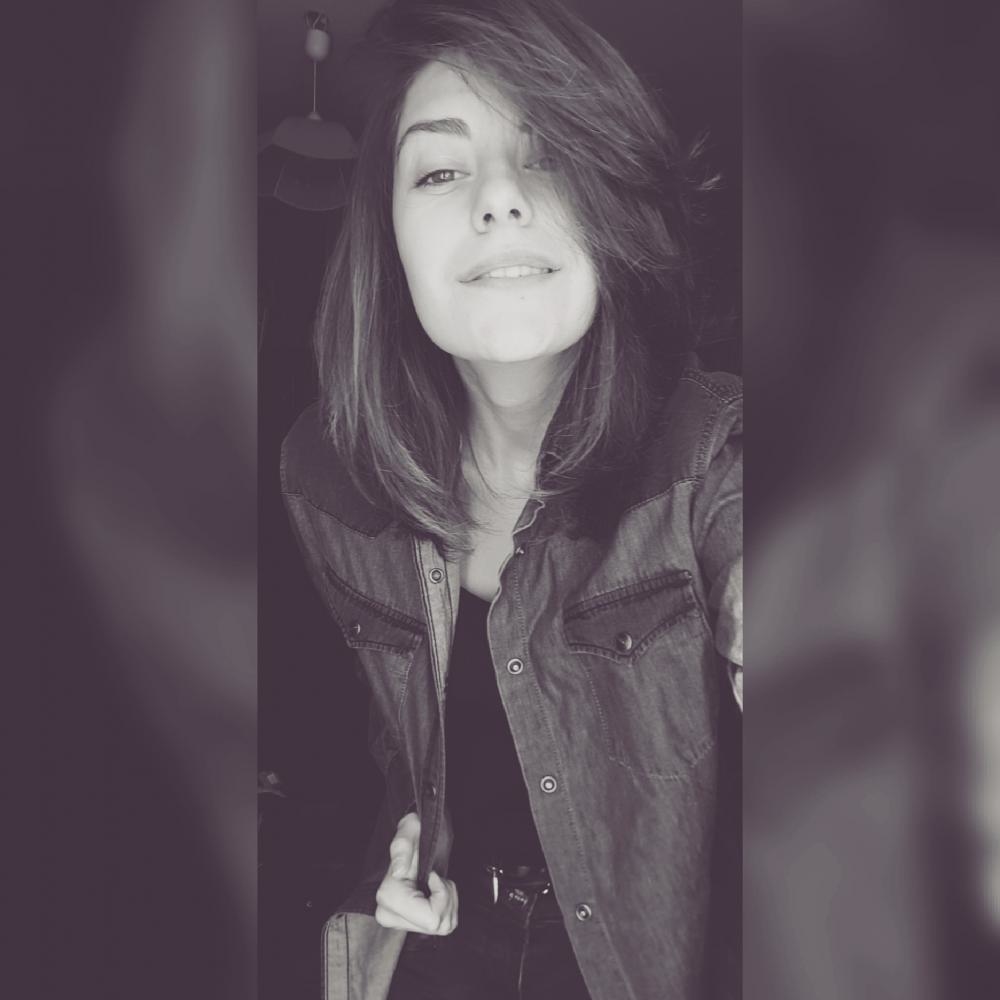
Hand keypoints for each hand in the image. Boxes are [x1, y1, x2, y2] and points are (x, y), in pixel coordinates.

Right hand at [374, 812, 458, 934]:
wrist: (416, 839)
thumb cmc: (414, 833)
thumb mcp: (410, 830)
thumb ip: (403, 848)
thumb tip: (399, 872)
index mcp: (388, 897)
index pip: (431, 919)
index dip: (442, 895)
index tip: (433, 875)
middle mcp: (390, 915)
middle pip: (437, 925)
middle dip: (447, 898)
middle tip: (437, 876)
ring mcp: (400, 922)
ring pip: (442, 926)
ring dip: (448, 900)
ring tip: (437, 881)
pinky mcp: (411, 924)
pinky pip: (443, 925)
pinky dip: (447, 905)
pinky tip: (436, 890)